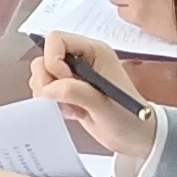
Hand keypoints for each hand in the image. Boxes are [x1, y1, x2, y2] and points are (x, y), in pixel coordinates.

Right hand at [31, 31, 160, 176]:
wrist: (135, 136)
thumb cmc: (128, 118)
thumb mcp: (103, 104)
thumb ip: (76, 92)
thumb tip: (49, 88)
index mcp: (94, 51)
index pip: (56, 40)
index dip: (53, 60)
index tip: (64, 81)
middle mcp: (81, 59)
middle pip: (44, 58)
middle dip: (49, 81)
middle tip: (67, 99)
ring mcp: (73, 74)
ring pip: (41, 74)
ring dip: (50, 95)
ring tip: (74, 108)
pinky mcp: (67, 90)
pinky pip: (45, 89)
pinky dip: (52, 102)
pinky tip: (73, 112)